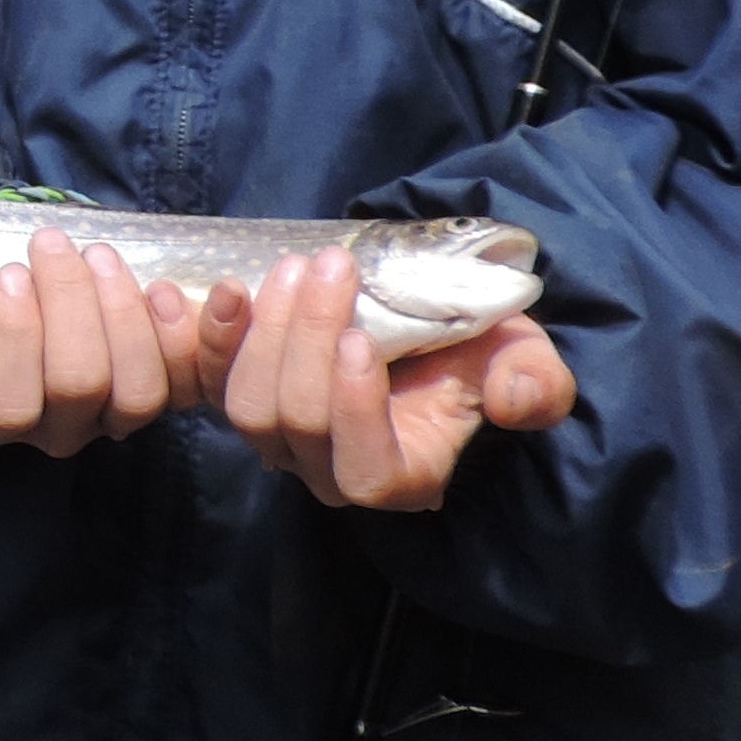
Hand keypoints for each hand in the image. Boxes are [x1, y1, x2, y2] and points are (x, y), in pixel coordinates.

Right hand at [0, 234, 207, 455]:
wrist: (23, 280)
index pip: (10, 405)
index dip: (16, 339)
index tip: (10, 272)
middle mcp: (56, 430)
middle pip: (80, 386)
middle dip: (71, 304)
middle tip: (54, 243)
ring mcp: (113, 416)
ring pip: (137, 391)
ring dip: (122, 312)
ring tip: (99, 255)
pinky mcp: (162, 392)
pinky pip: (185, 378)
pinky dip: (178, 332)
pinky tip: (160, 286)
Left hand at [205, 251, 579, 511]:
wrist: (427, 324)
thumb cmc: (479, 354)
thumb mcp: (524, 361)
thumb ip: (534, 386)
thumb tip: (517, 401)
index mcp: (402, 474)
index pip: (364, 471)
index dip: (353, 410)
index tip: (361, 338)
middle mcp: (331, 468)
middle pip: (293, 423)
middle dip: (306, 339)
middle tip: (329, 267)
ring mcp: (281, 437)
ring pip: (247, 405)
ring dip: (264, 330)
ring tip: (296, 267)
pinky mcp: (245, 395)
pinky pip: (206, 380)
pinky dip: (208, 336)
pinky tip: (226, 288)